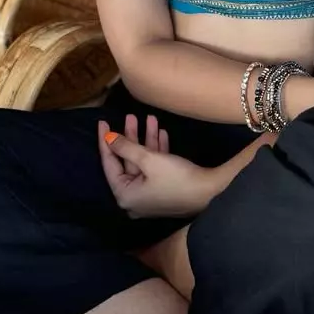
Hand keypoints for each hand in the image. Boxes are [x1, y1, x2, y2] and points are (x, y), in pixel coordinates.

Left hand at [98, 114, 216, 218]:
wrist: (210, 192)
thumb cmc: (175, 177)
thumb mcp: (148, 159)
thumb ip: (125, 147)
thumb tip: (108, 137)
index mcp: (124, 195)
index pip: (109, 164)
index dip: (106, 141)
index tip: (102, 122)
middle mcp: (134, 198)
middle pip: (128, 161)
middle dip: (132, 136)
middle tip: (130, 115)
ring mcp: (149, 195)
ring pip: (143, 162)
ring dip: (147, 140)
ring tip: (150, 117)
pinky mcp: (163, 190)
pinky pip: (155, 168)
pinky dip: (157, 151)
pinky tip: (161, 132)